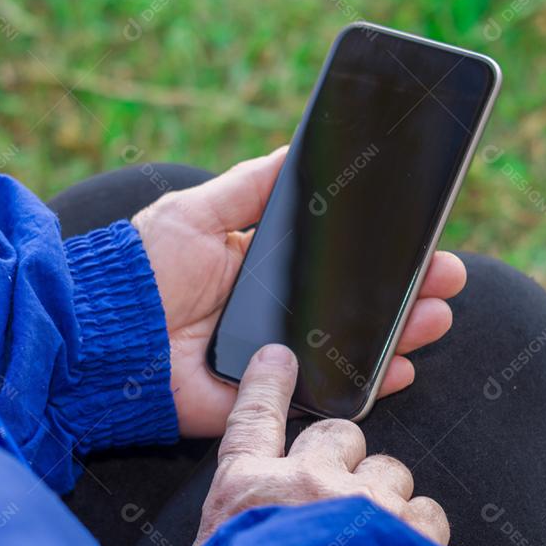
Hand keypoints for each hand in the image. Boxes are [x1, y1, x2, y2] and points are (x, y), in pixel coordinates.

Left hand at [132, 147, 466, 436]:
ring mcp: (275, 358)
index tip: (423, 239)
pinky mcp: (265, 397)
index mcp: (264, 268)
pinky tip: (400, 367)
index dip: (382, 254)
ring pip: (351, 348)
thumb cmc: (140, 269)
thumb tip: (297, 148)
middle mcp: (276, 313)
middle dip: (408, 292)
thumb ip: (249, 186)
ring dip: (401, 334)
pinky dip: (366, 387)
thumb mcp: (197, 210)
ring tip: (436, 314)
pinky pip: (323, 396)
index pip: (337, 261)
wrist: (98, 333)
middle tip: (448, 276)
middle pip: (357, 305)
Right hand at [186, 344, 448, 545]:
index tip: (279, 358)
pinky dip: (421, 532)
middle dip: (345, 460)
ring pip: (389, 470)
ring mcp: (359, 502)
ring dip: (384, 498)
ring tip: (372, 543)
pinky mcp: (406, 531)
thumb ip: (229, 535)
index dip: (267, 382)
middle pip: (337, 436)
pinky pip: (427, 509)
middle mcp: (303, 482)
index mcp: (246, 490)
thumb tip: (234, 536)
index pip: (252, 417)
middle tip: (338, 502)